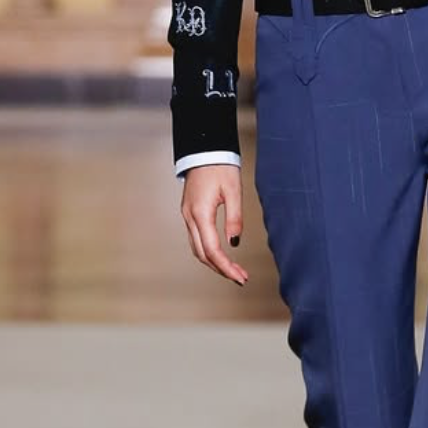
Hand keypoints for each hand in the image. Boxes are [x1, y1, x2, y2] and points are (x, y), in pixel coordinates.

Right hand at [180, 163, 247, 285]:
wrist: (204, 150)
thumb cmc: (219, 166)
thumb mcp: (234, 191)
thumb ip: (235, 217)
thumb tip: (235, 242)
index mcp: (200, 213)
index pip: (212, 249)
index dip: (226, 266)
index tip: (240, 276)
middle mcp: (190, 217)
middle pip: (202, 254)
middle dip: (221, 269)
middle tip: (240, 278)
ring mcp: (187, 216)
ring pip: (197, 248)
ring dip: (214, 262)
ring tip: (233, 270)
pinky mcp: (189, 213)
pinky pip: (196, 239)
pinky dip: (208, 251)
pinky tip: (220, 255)